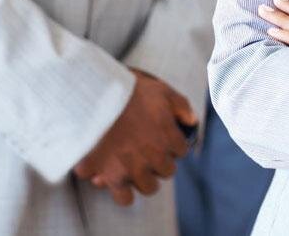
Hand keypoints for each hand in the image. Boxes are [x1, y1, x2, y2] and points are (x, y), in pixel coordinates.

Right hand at [74, 70, 196, 205]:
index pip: (181, 151)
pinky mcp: (111, 177)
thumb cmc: (129, 92)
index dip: (171, 143)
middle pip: (167, 171)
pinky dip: (121, 192)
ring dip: (143, 178)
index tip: (161, 137)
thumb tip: (192, 122)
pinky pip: (124, 198)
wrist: (96, 98)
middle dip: (159, 162)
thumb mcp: (161, 90)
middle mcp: (155, 157)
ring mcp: (134, 169)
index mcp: (168, 137)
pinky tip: (117, 180)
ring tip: (133, 167)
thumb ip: (181, 106)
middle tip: (146, 152)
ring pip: (149, 187)